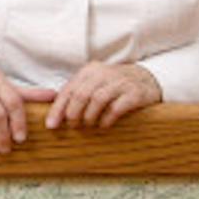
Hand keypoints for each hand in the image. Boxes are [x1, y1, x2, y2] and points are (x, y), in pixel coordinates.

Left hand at [45, 62, 160, 130]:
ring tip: (88, 126)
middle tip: (73, 126)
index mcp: (90, 71)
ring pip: (97, 99)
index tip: (51, 126)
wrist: (148, 79)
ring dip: (89, 117)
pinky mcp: (135, 93)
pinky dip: (107, 119)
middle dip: (73, 114)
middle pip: (81, 95)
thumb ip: (76, 94)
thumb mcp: (94, 84)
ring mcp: (121, 82)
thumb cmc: (114, 86)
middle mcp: (104, 74)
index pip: (68, 90)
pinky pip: (117, 107)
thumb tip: (54, 114)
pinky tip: (104, 126)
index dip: (58, 109)